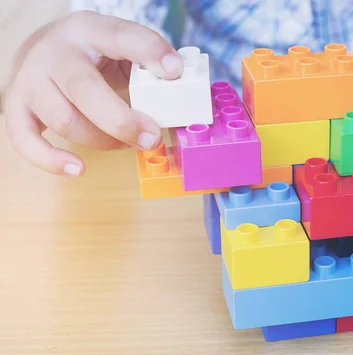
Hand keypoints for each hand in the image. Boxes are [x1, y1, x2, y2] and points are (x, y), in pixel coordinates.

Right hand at [3, 11, 182, 176]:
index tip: (174, 71)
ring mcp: (31, 80)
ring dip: (101, 141)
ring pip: (64, 121)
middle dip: (123, 121)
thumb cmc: (92, 54)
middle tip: (152, 138)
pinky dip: (51, 161)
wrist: (42, 48)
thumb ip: (146, 64)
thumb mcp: (120, 46)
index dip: (150, 52)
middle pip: (85, 90)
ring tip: (124, 143)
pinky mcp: (16, 106)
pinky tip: (78, 169)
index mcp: (90, 30)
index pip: (122, 36)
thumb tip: (180, 88)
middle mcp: (55, 52)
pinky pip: (25, 140)